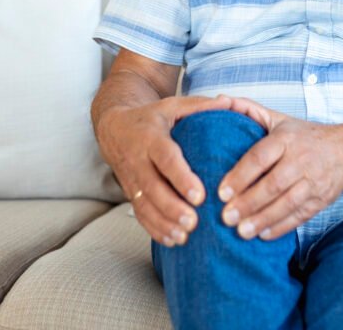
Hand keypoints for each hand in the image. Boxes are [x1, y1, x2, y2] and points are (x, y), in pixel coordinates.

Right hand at [96, 94, 233, 246]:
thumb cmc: (151, 117)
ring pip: (145, 205)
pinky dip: (154, 229)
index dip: (181, 177)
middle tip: (193, 222)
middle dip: (172, 207)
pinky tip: (172, 240)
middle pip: (153, 187)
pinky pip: (140, 214)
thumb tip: (228, 102)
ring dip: (163, 222)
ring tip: (184, 236)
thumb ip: (199, 106)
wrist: (114, 128)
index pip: (165, 159)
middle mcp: (138, 160)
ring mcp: (132, 179)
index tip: (199, 195)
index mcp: (151, 137)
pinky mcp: (130, 192)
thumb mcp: (172, 105)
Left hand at [215, 95, 342, 240]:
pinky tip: (263, 235)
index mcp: (286, 138)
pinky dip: (282, 226)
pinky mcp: (322, 199)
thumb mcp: (278, 118)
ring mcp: (314, 181)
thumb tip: (219, 100)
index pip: (260, 157)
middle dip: (248, 203)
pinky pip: (301, 215)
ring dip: (263, 218)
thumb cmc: (303, 136)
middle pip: (273, 184)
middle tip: (226, 217)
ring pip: (287, 203)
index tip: (221, 192)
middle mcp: (301, 159)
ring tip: (241, 232)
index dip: (240, 176)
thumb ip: (248, 109)